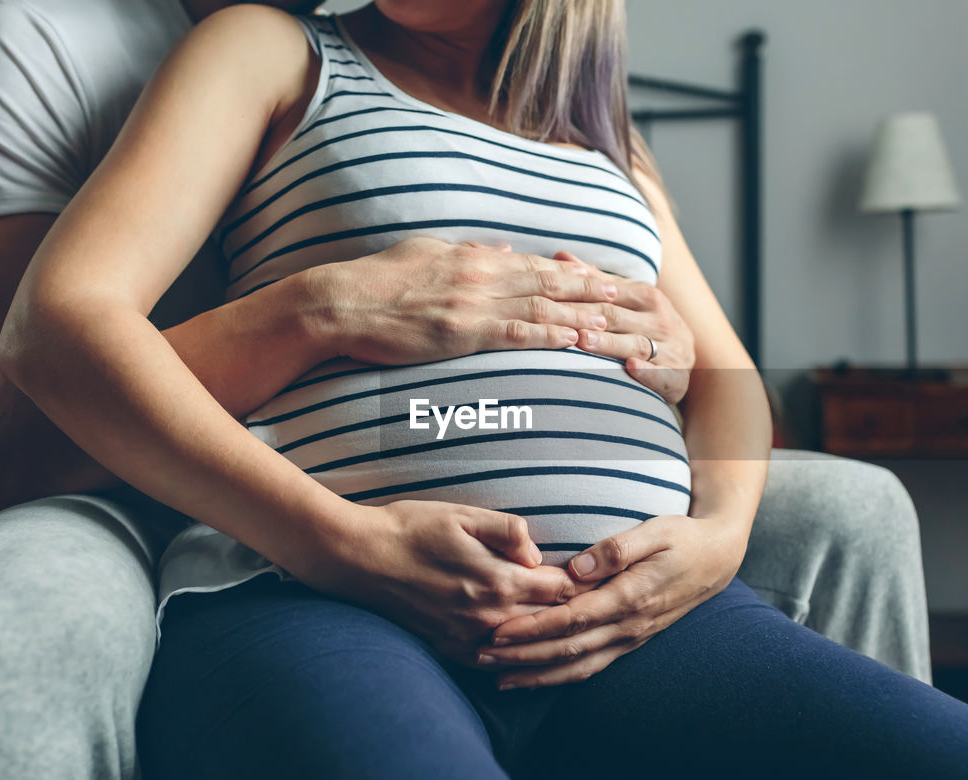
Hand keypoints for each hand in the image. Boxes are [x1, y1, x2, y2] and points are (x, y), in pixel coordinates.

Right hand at [300, 237, 620, 365]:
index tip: (599, 274)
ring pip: (541, 308)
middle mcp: (481, 275)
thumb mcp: (426, 252)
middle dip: (589, 288)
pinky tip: (574, 341)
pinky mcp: (463, 332)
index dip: (570, 271)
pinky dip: (550, 337)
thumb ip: (467, 252)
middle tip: (624, 292)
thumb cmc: (378, 280)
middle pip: (547, 282)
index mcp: (473, 257)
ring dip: (580, 313)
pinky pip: (517, 335)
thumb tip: (499, 250)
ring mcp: (474, 304)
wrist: (342, 303)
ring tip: (612, 319)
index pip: (533, 264)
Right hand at [308, 499, 600, 665]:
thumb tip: (537, 554)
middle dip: (568, 609)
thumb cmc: (409, 527)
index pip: (559, 590)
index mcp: (497, 581)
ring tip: (564, 624)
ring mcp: (466, 637)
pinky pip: (491, 659)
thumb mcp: (462, 515)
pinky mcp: (447, 647)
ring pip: (523, 643)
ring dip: (543, 633)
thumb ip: (507, 531)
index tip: (593, 575)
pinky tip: (522, 644)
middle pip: (547, 620)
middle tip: (591, 601)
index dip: (579, 581)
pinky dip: (511, 652)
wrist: (356, 557)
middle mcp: (486, 617)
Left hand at [472, 515, 745, 688]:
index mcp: (630, 596)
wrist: (716, 559)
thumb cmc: (681, 538)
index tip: (499, 630)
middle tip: (481, 657)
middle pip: (568, 649)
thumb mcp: (654, 530)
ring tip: (498, 679)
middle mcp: (628, 625)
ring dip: (536, 675)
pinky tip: (534, 678)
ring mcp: (630, 637)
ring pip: (577, 666)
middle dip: (522, 656)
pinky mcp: (629, 641)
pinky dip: (559, 676)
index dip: (534, 628)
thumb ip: (616, 548)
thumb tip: (578, 568)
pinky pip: (591, 666)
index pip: (573, 619)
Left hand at [552, 251, 694, 404]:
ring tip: (583, 341)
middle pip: (617, 318)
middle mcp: (660, 320)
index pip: (608, 294)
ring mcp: (669, 349)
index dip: (578, 294)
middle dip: (587, 318)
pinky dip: (646, 372)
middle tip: (557, 319)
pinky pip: (660, 374)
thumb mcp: (629, 297)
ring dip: (609, 344)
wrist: (687, 356)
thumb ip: (596, 281)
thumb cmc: (648, 322)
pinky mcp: (675, 376)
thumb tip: (561, 256)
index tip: (549, 296)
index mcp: (647, 296)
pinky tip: (630, 368)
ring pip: (635, 344)